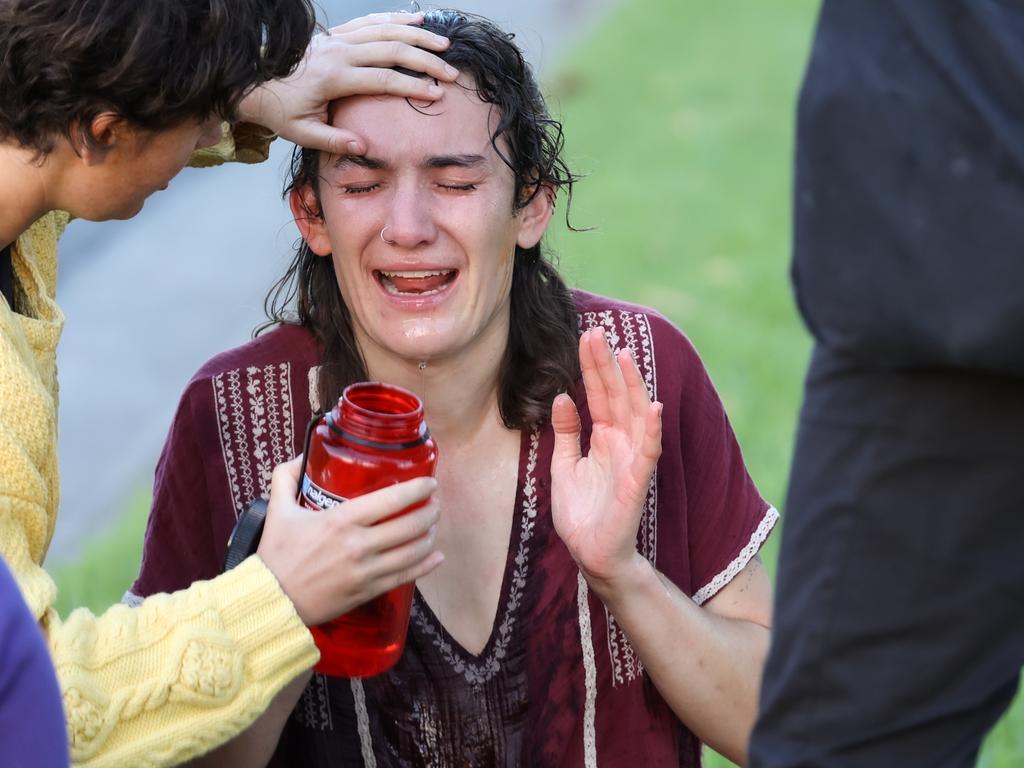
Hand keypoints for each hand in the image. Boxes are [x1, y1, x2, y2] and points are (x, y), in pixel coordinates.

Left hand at [237, 12, 458, 152]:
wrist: (254, 83)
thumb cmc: (280, 111)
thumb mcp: (302, 133)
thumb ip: (333, 141)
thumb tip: (362, 148)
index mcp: (333, 77)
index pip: (382, 79)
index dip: (412, 86)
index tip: (436, 94)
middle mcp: (338, 52)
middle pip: (391, 49)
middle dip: (425, 59)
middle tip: (450, 71)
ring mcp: (336, 39)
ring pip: (384, 29)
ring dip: (416, 34)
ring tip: (443, 42)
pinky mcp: (335, 34)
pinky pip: (369, 21)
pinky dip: (394, 18)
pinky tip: (415, 19)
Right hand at [256, 456, 442, 625]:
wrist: (271, 600)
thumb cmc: (275, 555)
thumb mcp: (277, 510)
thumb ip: (286, 477)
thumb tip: (302, 457)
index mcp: (340, 520)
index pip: (391, 500)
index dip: (417, 489)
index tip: (429, 483)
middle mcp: (358, 545)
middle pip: (409, 525)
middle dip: (429, 512)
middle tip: (434, 503)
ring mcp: (365, 570)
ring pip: (412, 551)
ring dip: (428, 536)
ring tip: (433, 526)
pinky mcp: (367, 591)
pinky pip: (405, 577)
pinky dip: (425, 566)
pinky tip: (436, 557)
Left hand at [550, 328, 662, 583]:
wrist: (590, 553)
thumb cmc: (581, 513)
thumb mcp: (564, 465)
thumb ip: (566, 432)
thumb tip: (561, 396)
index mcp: (603, 438)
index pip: (599, 394)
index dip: (593, 366)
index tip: (587, 335)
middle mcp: (621, 443)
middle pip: (616, 395)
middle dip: (607, 365)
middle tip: (597, 332)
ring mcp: (632, 460)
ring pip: (636, 414)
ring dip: (632, 385)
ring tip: (624, 356)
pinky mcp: (637, 481)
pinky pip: (649, 452)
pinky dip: (653, 430)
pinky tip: (654, 406)